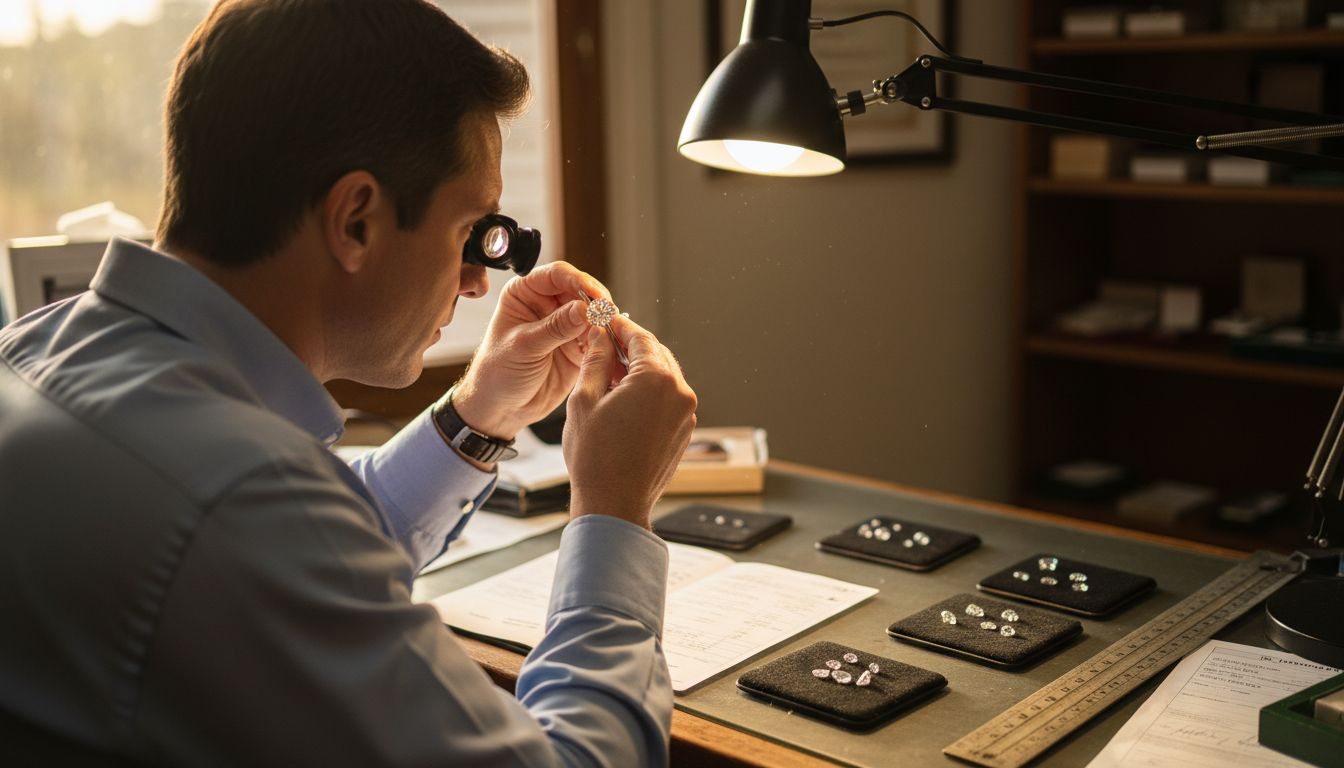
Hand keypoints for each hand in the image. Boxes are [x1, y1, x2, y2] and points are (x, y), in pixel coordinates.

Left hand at [452, 262, 609, 439]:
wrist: (501, 409)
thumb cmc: (497, 373)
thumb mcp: (524, 347)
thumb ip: (555, 328)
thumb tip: (585, 309)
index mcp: (525, 293)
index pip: (557, 274)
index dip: (578, 281)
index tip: (594, 296)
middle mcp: (547, 304)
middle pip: (582, 291)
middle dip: (597, 303)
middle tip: (608, 316)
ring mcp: (565, 325)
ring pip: (594, 314)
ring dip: (605, 322)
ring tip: (611, 333)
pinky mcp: (578, 346)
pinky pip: (599, 338)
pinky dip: (607, 342)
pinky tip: (611, 348)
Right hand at [563, 316, 697, 529]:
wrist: (614, 505)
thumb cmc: (595, 457)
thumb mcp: (584, 399)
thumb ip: (595, 360)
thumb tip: (599, 335)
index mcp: (657, 379)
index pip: (640, 337)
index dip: (619, 325)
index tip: (604, 319)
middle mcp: (680, 393)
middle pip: (656, 354)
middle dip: (631, 346)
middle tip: (604, 343)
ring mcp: (687, 414)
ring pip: (664, 377)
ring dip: (640, 369)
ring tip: (609, 373)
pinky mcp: (685, 431)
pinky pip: (668, 399)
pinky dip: (649, 392)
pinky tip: (624, 399)